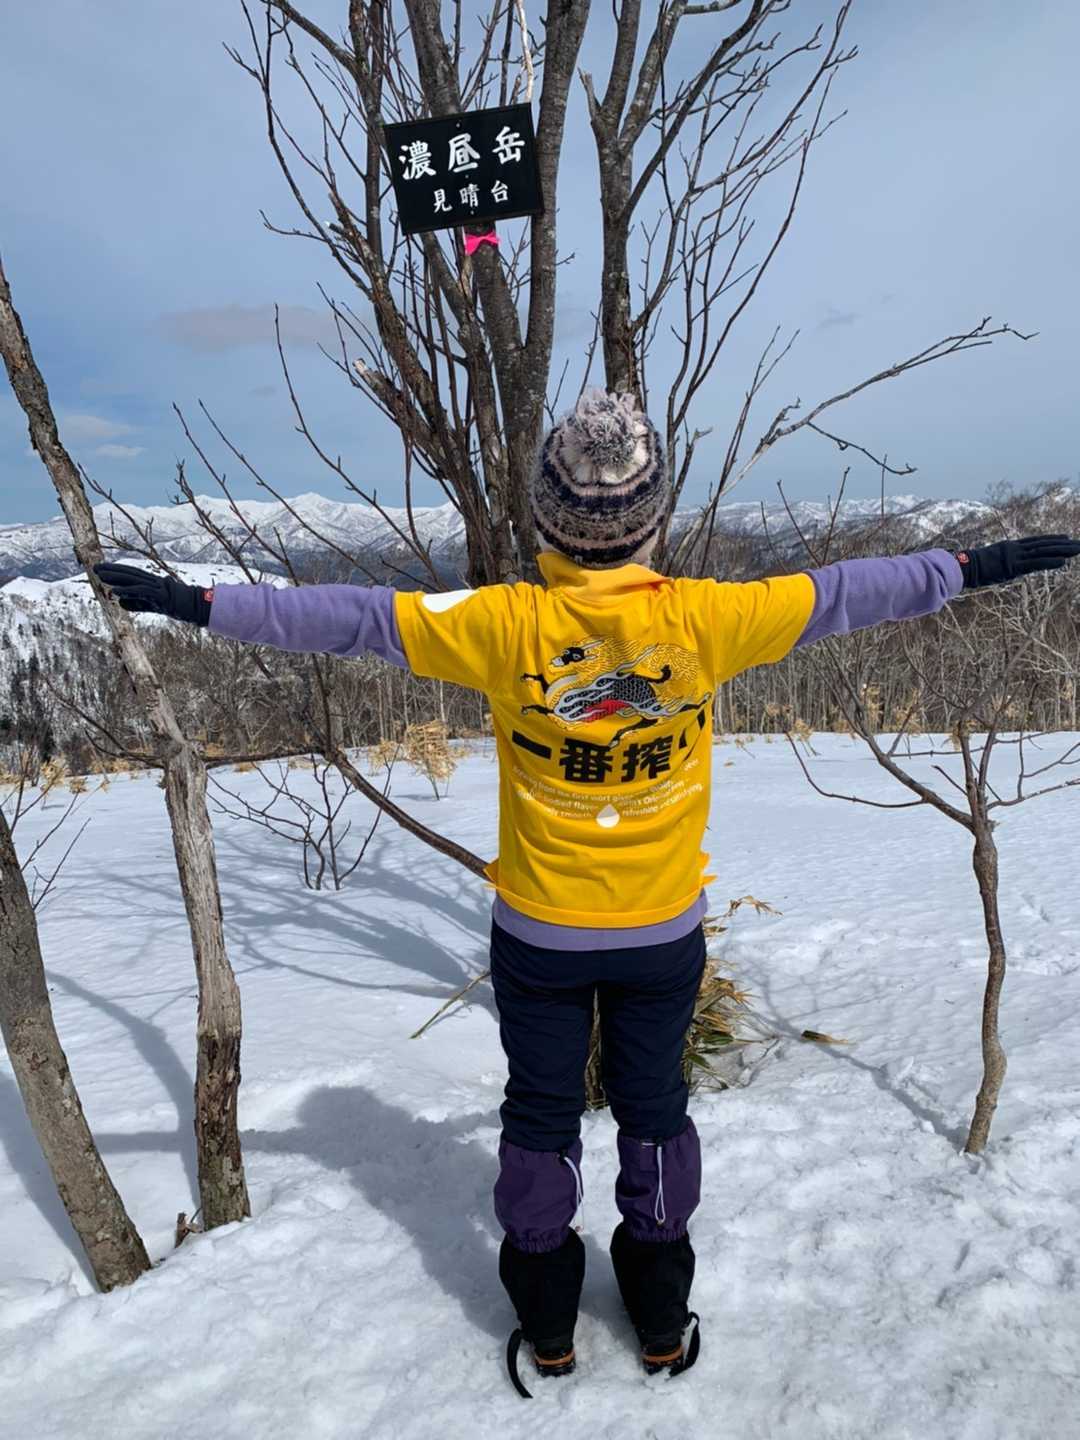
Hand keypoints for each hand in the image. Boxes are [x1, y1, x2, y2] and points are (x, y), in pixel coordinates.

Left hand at [94, 562, 212, 626]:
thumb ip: (137, 603)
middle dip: (111, 570)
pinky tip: (115, 591)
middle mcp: (153, 581)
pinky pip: (141, 592)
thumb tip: (120, 602)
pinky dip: (128, 591)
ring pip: (133, 580)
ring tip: (100, 575)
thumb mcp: (153, 606)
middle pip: (129, 573)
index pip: (131, 574)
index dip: (115, 571)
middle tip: (95, 568)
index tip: (100, 569)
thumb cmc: (179, 606)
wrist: (198, 607)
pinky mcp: (161, 595)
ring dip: (116, 578)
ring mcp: (158, 587)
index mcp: (152, 582)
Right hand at [955, 535, 1079, 588]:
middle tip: (1079, 543)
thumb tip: (998, 568)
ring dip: (1063, 551)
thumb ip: (996, 564)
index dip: (1051, 540)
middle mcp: (1014, 549)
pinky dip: (1050, 561)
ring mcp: (1014, 556)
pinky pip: (1035, 563)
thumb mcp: (987, 564)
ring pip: (1043, 552)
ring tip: (1078, 549)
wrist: (962, 567)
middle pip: (1043, 545)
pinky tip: (1064, 561)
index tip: (1065, 539)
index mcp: (1009, 548)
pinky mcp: (1014, 565)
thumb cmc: (970, 567)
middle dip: (1062, 545)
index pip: (1034, 543)